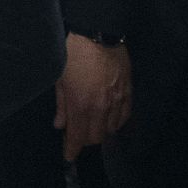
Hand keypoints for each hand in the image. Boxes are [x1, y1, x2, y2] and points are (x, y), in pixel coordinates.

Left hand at [53, 33, 132, 161]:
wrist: (97, 32)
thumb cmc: (73, 53)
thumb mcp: (60, 79)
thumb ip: (61, 105)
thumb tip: (60, 124)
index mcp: (81, 105)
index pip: (77, 137)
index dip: (72, 150)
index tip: (68, 156)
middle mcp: (101, 108)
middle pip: (96, 137)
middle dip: (85, 141)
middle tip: (76, 136)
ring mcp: (117, 100)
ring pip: (111, 129)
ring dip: (100, 132)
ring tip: (92, 126)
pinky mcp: (128, 91)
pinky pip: (125, 116)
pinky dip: (116, 122)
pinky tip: (110, 120)